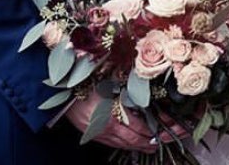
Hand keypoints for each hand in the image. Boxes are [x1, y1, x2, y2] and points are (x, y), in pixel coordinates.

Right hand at [65, 92, 188, 151]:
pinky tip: (134, 143)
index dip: (157, 127)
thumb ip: (126, 88)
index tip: (171, 125)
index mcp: (111, 116)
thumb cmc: (83, 83)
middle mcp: (106, 129)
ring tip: (155, 144)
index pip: (140, 127)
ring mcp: (98, 134)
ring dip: (142, 145)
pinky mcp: (92, 135)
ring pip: (125, 145)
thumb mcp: (108, 83)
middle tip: (169, 138)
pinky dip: (127, 145)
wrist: (58, 91)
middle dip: (154, 140)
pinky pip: (114, 144)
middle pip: (135, 140)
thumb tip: (144, 88)